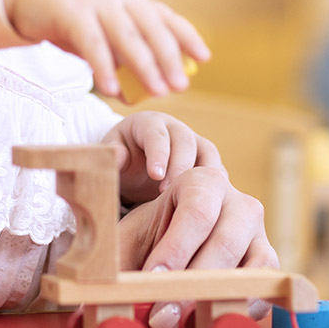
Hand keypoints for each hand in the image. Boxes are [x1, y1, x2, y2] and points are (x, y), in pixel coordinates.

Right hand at [2, 0, 207, 98]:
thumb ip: (115, 56)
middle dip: (170, 57)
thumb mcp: (97, 30)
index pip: (165, 15)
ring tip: (157, 92)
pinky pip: (92, 43)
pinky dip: (103, 67)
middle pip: (151, 27)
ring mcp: (95, 2)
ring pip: (127, 35)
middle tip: (181, 85)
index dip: (187, 36)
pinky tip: (110, 89)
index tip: (205, 58)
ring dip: (145, 65)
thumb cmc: (64, 15)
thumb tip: (133, 94)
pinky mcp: (71, 12)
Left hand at [103, 111, 222, 204]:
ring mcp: (194, 142)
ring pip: (207, 153)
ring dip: (202, 176)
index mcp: (148, 123)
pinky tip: (208, 204)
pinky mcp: (206, 160)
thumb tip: (115, 157)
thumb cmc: (121, 157)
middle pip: (185, 141)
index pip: (156, 134)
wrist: (135, 166)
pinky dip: (215, 185)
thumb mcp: (111, 153)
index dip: (158, 153)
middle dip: (179, 167)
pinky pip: (217, 170)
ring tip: (192, 199)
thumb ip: (113, 155)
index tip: (155, 175)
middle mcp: (175, 128)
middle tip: (168, 191)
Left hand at [115, 167, 278, 327]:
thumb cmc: (151, 235)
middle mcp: (238, 201)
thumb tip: (90, 280)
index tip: (151, 278)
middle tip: (160, 316)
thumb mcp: (128, 235)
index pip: (196, 212)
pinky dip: (245, 304)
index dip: (175, 249)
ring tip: (182, 323)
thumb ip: (110, 252)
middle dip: (190, 283)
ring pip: (250, 265)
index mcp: (202, 181)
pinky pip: (267, 284)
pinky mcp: (269, 259)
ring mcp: (258, 232)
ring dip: (216, 298)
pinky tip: (215, 319)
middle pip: (223, 243)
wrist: (176, 239)